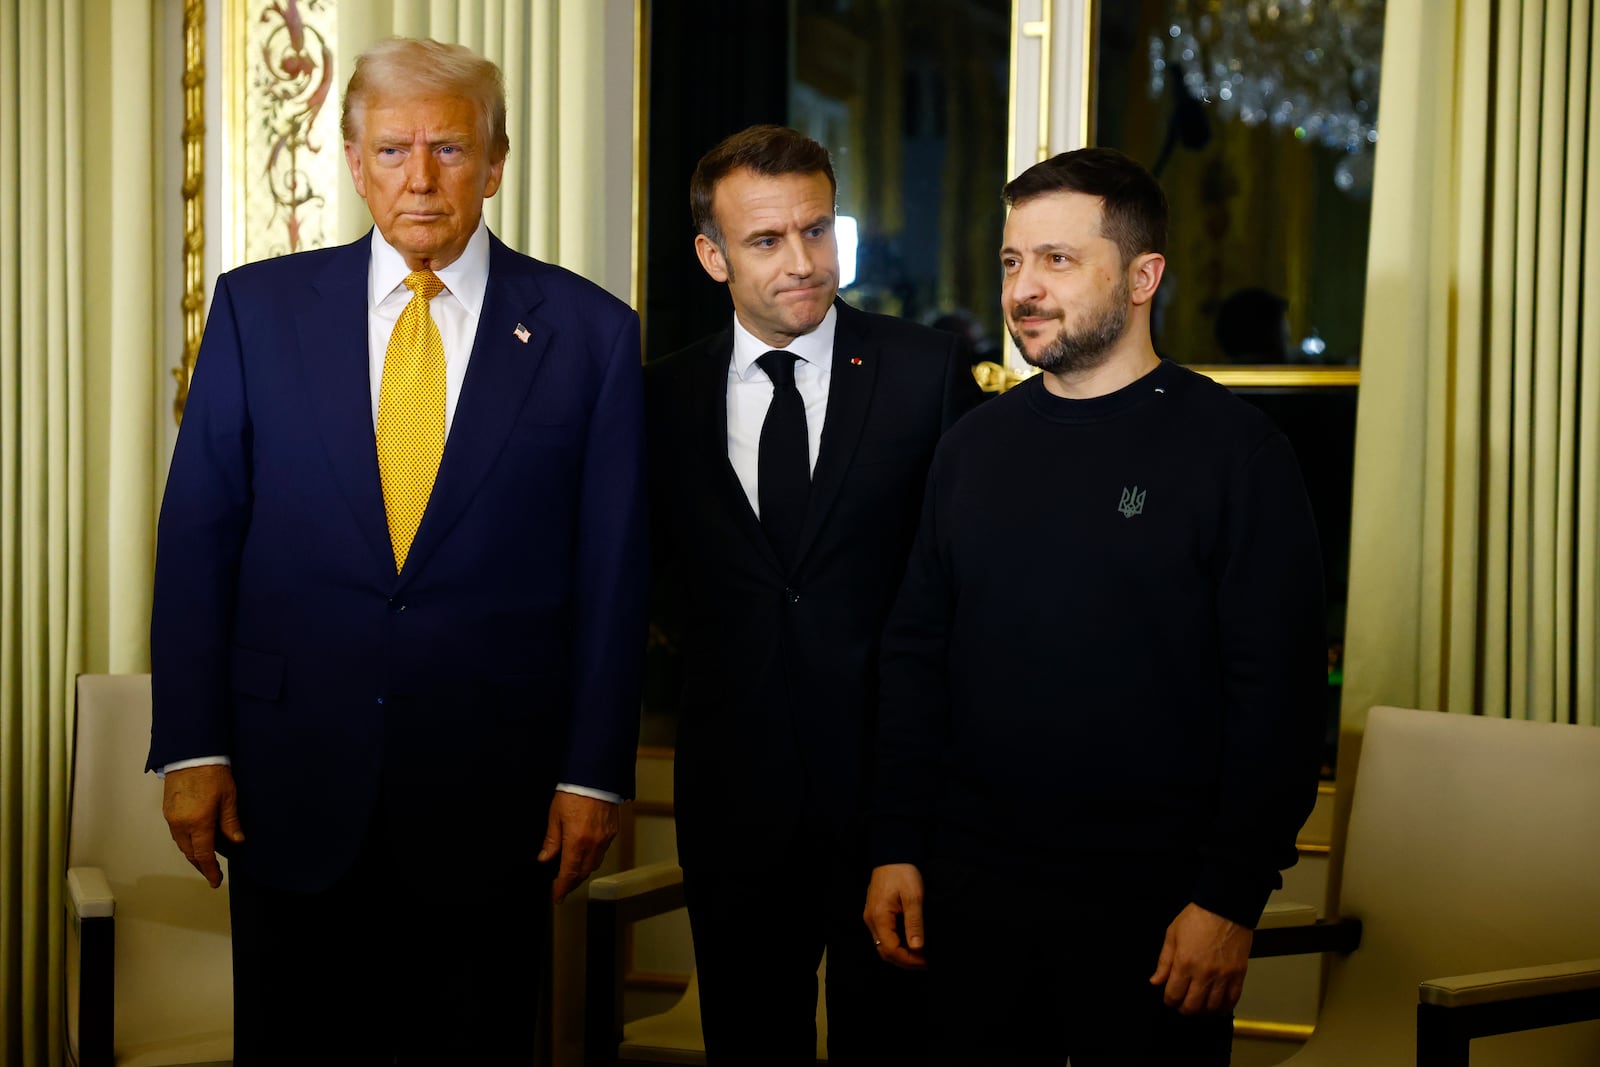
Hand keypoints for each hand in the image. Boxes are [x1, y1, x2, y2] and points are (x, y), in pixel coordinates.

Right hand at [161, 765, 244, 888]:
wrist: (191, 753)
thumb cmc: (213, 772)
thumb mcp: (229, 798)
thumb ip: (231, 822)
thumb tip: (237, 841)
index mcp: (198, 822)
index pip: (203, 854)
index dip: (210, 870)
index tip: (215, 881)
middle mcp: (181, 823)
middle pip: (189, 853)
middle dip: (200, 864)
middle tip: (212, 871)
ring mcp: (171, 817)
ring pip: (181, 844)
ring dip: (192, 853)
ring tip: (205, 858)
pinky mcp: (167, 810)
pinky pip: (176, 833)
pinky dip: (186, 841)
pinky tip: (195, 839)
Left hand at [537, 792, 619, 902]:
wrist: (596, 776)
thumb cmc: (574, 792)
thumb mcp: (555, 816)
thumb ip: (551, 841)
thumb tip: (544, 858)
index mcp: (577, 842)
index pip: (569, 873)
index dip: (562, 888)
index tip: (557, 897)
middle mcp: (593, 844)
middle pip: (583, 872)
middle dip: (572, 883)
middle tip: (563, 888)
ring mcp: (605, 839)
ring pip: (594, 864)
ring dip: (583, 872)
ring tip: (573, 874)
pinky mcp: (613, 832)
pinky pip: (603, 852)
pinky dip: (593, 858)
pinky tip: (586, 855)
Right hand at [863, 863, 927, 969]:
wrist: (892, 854)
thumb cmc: (903, 872)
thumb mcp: (914, 897)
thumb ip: (914, 923)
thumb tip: (917, 948)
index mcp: (879, 917)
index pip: (891, 949)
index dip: (909, 960)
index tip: (926, 962)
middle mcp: (871, 921)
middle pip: (885, 952)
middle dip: (905, 961)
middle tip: (925, 963)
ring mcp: (871, 918)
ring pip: (883, 946)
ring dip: (900, 954)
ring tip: (920, 956)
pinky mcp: (875, 914)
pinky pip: (883, 937)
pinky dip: (896, 945)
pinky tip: (910, 943)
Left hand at [1149, 902, 1252, 1013]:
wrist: (1225, 908)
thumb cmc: (1197, 918)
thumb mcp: (1172, 935)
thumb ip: (1164, 961)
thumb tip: (1155, 981)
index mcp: (1184, 963)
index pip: (1174, 995)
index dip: (1169, 1001)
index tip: (1169, 999)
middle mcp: (1204, 973)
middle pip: (1192, 1006)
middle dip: (1184, 1009)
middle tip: (1183, 1005)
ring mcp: (1223, 976)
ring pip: (1212, 1007)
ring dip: (1203, 1010)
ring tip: (1199, 1005)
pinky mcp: (1238, 974)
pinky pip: (1232, 1000)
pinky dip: (1223, 1007)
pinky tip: (1217, 1006)